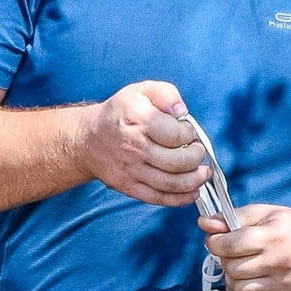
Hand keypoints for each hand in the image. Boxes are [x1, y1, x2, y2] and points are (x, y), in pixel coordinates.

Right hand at [79, 81, 209, 205]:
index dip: (189, 134)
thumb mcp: (140, 91)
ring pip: (171, 183)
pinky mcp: (129, 187)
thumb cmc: (119, 114)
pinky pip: (158, 198)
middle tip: (198, 152)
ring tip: (203, 173)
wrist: (88, 139)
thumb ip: (166, 94)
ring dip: (194, 180)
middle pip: (176, 162)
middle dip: (196, 158)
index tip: (189, 132)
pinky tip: (192, 191)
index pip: (175, 135)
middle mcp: (135, 148)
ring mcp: (131, 170)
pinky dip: (180, 199)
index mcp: (139, 121)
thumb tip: (182, 112)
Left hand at [203, 203, 290, 290]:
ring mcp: (283, 284)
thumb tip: (204, 224)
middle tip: (234, 253)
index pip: (230, 245)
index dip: (215, 242)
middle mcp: (280, 261)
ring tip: (243, 267)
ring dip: (233, 278)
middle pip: (232, 268)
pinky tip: (245, 284)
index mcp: (274, 236)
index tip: (217, 240)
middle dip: (226, 260)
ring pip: (238, 288)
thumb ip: (232, 218)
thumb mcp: (264, 213)